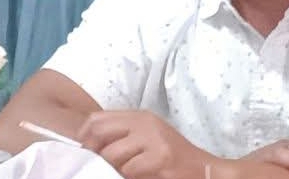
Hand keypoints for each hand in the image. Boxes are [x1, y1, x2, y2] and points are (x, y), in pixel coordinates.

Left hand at [77, 110, 215, 178]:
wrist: (203, 170)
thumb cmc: (171, 157)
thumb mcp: (147, 137)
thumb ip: (122, 135)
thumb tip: (87, 144)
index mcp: (140, 116)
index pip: (96, 119)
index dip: (84, 138)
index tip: (87, 154)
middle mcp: (145, 123)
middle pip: (100, 134)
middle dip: (94, 155)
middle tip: (102, 168)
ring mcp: (153, 140)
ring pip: (112, 156)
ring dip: (114, 170)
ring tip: (127, 173)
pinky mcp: (160, 158)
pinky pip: (129, 170)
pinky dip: (129, 177)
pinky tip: (141, 176)